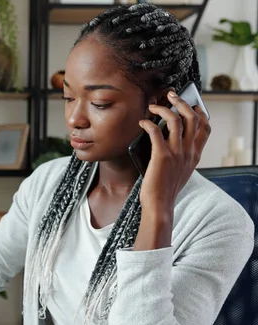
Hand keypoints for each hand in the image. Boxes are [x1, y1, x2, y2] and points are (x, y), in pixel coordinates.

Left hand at [138, 91, 210, 214]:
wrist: (160, 205)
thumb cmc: (166, 189)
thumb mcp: (181, 170)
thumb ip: (181, 155)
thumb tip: (172, 139)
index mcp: (195, 155)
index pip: (205, 127)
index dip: (200, 112)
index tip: (192, 104)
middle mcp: (189, 151)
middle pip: (193, 117)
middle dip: (182, 102)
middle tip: (171, 95)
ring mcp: (177, 153)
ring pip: (176, 120)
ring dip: (164, 108)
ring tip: (153, 106)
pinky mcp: (161, 156)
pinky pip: (156, 131)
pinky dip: (148, 123)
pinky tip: (142, 122)